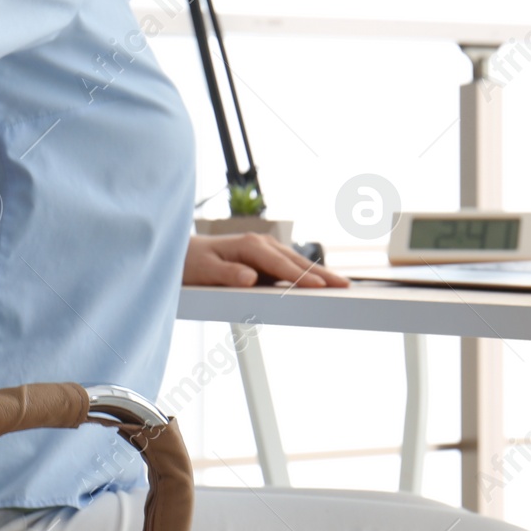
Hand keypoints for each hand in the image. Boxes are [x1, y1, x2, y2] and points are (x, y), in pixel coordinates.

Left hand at [182, 233, 349, 287]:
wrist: (183, 253)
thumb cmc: (192, 264)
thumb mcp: (204, 271)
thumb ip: (227, 275)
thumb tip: (250, 278)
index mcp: (250, 246)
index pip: (281, 265)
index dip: (302, 277)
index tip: (321, 286)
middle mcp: (261, 243)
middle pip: (297, 262)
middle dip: (322, 274)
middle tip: (346, 286)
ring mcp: (265, 249)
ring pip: (297, 262)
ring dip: (320, 273)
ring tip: (342, 285)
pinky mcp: (266, 257)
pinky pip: (290, 266)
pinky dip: (307, 274)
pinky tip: (321, 283)